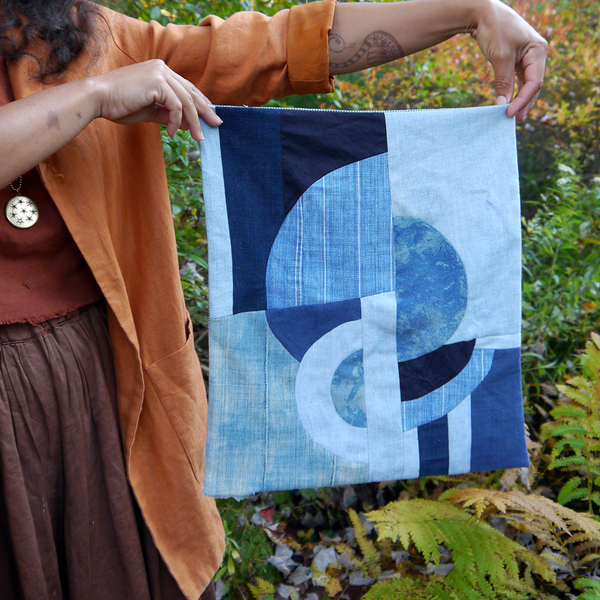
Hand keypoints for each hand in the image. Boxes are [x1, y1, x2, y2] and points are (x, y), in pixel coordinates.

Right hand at [92, 60, 221, 139]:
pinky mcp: (157, 82)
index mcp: (160, 71)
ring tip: (198, 138)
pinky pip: (176, 106)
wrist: (99, 98)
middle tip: (216, 125)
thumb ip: (167, 114)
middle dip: (205, 111)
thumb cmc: (119, 105)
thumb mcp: (149, 111)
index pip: (186, 87)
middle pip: (191, 92)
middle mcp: (162, 68)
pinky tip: (172, 133)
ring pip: (187, 100)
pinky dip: (176, 121)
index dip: (200, 103)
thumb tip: (186, 124)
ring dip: (194, 121)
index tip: (209, 117)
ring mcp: (160, 73)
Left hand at [471, 0, 547, 120]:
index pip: (534, 82)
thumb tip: (502, 105)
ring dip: (520, 100)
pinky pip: (518, 80)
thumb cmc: (494, 30)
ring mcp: (527, 58)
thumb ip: (503, 82)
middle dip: (524, 103)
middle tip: (515, 120)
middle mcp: (536, 55)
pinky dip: (513, 92)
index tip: (509, 113)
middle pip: (533, 85)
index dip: (523, 100)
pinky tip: (508, 104)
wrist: (483, 13)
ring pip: (526, 84)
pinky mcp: (516, 61)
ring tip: (513, 116)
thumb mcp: (500, 57)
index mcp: (538, 51)